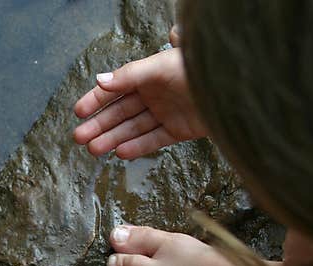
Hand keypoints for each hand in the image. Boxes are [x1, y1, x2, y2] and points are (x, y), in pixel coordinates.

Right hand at [72, 45, 206, 159]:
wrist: (234, 88)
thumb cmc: (200, 68)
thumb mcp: (160, 66)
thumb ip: (130, 74)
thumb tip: (100, 80)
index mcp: (149, 74)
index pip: (116, 88)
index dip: (96, 100)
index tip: (78, 111)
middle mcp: (155, 94)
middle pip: (121, 111)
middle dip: (99, 124)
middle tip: (79, 137)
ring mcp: (166, 113)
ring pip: (133, 128)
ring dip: (112, 138)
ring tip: (94, 149)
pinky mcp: (179, 130)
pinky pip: (153, 140)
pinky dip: (137, 147)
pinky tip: (120, 153)